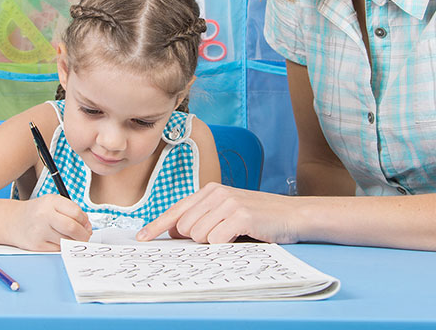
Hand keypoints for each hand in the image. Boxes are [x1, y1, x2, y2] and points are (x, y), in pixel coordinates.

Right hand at [10, 194, 92, 250]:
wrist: (13, 221)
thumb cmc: (37, 212)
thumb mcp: (53, 203)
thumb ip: (71, 211)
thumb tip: (87, 227)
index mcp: (50, 201)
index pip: (76, 212)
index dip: (85, 221)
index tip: (86, 225)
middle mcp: (44, 215)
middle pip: (72, 228)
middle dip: (84, 234)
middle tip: (86, 236)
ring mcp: (39, 231)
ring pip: (67, 240)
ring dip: (74, 242)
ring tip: (73, 238)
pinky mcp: (36, 245)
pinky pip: (58, 249)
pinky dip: (64, 247)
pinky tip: (60, 241)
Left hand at [136, 182, 300, 243]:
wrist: (294, 215)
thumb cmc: (260, 218)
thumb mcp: (227, 213)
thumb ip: (202, 219)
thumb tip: (175, 233)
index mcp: (209, 190)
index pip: (176, 210)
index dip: (157, 226)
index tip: (142, 238)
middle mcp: (215, 193)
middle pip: (184, 228)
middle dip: (197, 240)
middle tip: (222, 237)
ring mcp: (227, 202)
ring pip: (197, 236)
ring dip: (213, 243)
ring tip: (234, 235)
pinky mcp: (240, 215)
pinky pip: (215, 240)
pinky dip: (224, 245)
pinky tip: (240, 237)